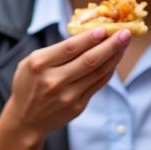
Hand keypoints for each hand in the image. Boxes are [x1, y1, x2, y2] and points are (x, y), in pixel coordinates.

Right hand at [0, 28, 130, 149]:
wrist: (25, 121)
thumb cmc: (28, 85)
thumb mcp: (31, 62)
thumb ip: (56, 51)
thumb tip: (88, 36)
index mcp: (39, 65)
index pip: (69, 48)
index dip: (89, 38)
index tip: (104, 28)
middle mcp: (53, 81)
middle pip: (88, 60)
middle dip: (110, 45)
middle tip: (125, 33)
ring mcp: (67, 96)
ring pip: (98, 72)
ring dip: (114, 56)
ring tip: (124, 43)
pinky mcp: (78, 106)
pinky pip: (98, 84)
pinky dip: (109, 70)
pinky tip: (115, 59)